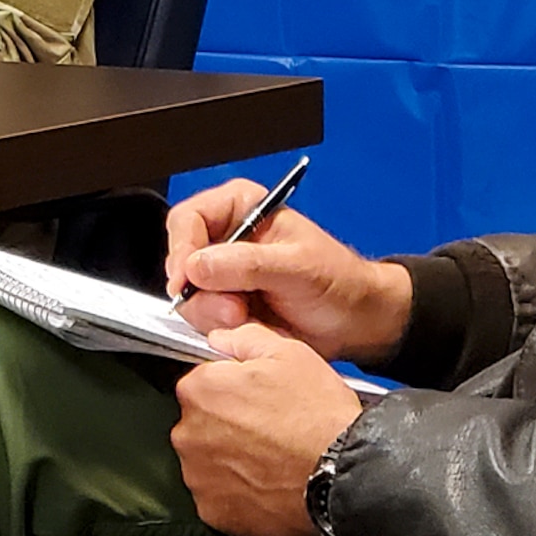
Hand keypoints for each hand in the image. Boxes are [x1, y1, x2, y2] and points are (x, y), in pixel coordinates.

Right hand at [167, 179, 412, 363]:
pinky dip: (219, 327)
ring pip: (189, 294)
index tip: (186, 279)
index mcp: (241, 208)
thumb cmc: (337, 281)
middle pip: (181, 259)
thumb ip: (247, 264)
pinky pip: (202, 317)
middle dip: (202, 290)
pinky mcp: (225, 304)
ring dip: (212, 313)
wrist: (354, 321)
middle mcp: (226, 237)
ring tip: (247, 317)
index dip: (181, 248)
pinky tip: (248, 326)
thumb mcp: (296, 266)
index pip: (188, 218)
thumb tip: (197, 266)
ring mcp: (224, 274)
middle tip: (234, 308)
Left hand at [171, 322, 360, 535]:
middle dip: (228, 424)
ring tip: (271, 456)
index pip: (203, 381)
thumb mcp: (287, 352)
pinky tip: (267, 481)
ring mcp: (200, 478)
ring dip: (231, 458)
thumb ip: (243, 338)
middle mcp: (190, 434)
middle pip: (202, 422)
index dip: (232, 386)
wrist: (342, 473)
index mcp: (202, 390)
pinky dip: (238, 492)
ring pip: (209, 461)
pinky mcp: (215, 513)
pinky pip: (220, 496)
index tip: (254, 395)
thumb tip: (222, 338)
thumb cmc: (318, 416)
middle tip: (268, 426)